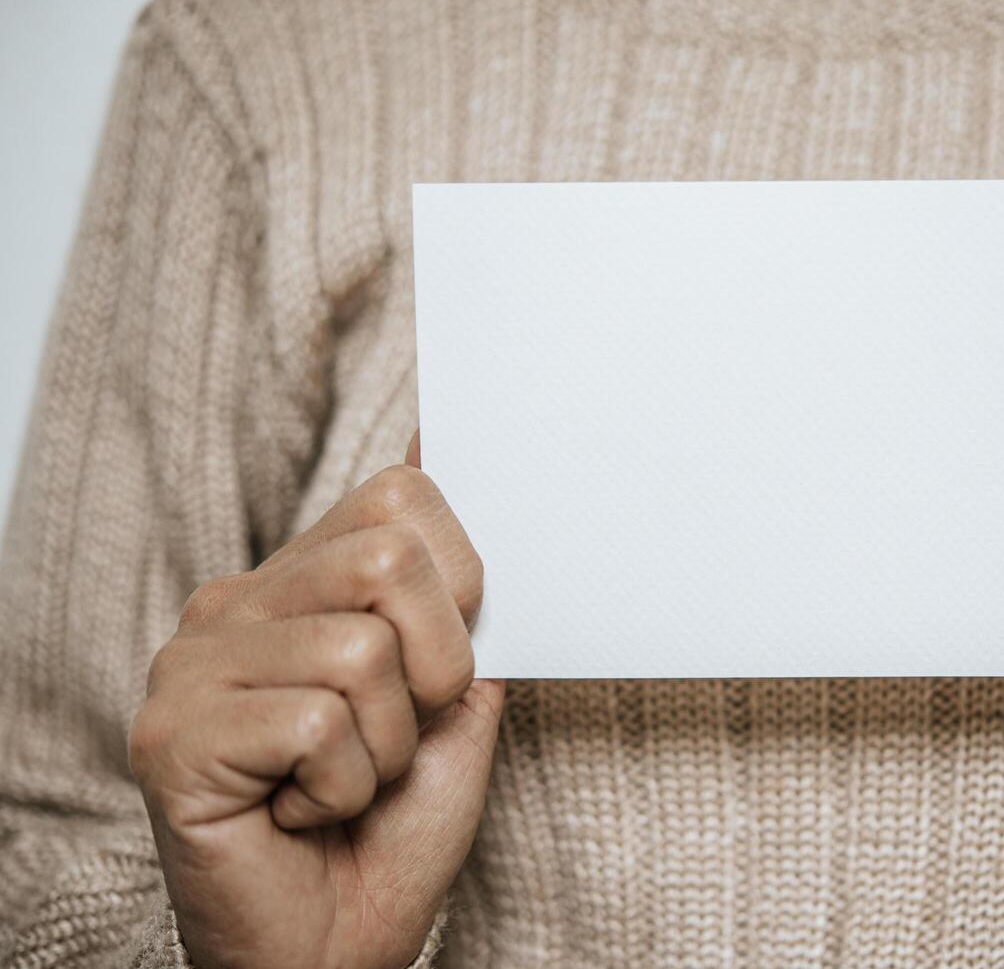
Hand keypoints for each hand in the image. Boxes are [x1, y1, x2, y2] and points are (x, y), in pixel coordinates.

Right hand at [128, 434, 501, 968]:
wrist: (337, 948)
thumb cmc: (394, 825)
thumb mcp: (455, 697)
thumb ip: (457, 597)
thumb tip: (444, 451)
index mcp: (299, 581)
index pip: (399, 494)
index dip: (461, 581)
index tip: (443, 662)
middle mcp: (234, 603)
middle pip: (390, 556)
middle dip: (439, 665)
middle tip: (402, 733)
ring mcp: (193, 664)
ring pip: (362, 650)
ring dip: (389, 744)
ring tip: (346, 783)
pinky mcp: (174, 734)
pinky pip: (318, 723)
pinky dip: (343, 787)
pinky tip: (302, 812)